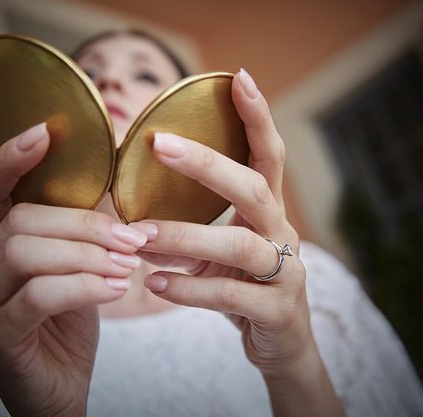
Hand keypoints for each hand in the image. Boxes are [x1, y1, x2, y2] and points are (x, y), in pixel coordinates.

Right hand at [0, 123, 147, 416]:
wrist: (59, 389)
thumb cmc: (66, 323)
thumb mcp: (73, 268)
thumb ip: (77, 231)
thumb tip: (111, 180)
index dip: (10, 159)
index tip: (44, 132)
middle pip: (20, 220)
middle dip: (84, 224)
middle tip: (132, 238)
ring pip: (27, 254)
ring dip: (87, 254)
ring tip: (127, 265)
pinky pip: (38, 296)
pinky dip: (83, 286)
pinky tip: (115, 289)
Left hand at [136, 69, 342, 414]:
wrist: (282, 346)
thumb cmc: (244, 286)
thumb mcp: (222, 252)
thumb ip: (192, 231)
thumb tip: (136, 217)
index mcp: (268, 211)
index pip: (268, 154)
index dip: (257, 116)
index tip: (237, 76)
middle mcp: (282, 232)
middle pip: (252, 187)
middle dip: (208, 163)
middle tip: (161, 144)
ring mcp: (285, 272)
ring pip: (239, 243)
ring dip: (184, 236)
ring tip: (140, 235)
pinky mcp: (277, 310)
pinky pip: (231, 294)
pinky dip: (190, 288)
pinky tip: (155, 285)